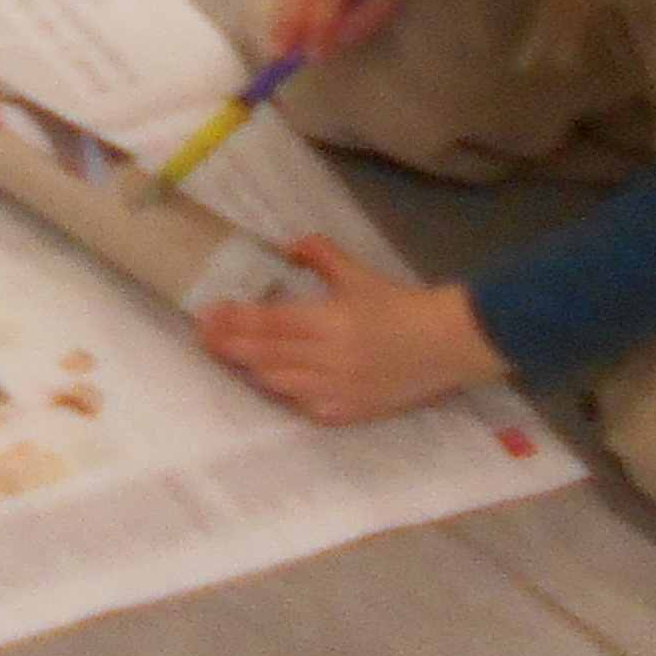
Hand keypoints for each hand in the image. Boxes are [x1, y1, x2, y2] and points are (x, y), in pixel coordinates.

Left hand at [194, 241, 505, 423]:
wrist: (451, 344)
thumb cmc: (403, 306)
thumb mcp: (360, 274)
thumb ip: (321, 256)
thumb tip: (289, 243)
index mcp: (332, 322)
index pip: (271, 323)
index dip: (236, 321)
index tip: (208, 314)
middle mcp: (331, 359)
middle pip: (268, 355)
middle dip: (232, 345)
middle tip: (204, 336)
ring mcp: (340, 391)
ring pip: (281, 383)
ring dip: (252, 369)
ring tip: (228, 356)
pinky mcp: (352, 413)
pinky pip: (306, 407)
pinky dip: (285, 393)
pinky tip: (269, 383)